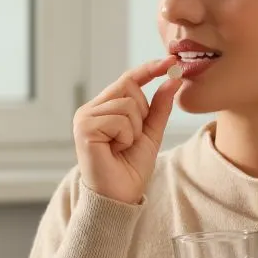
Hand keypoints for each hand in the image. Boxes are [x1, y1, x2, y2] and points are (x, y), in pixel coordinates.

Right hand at [73, 56, 180, 203]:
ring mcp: (84, 117)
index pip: (128, 79)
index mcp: (104, 108)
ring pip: (127, 104)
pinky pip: (119, 119)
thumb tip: (173, 79)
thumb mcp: (150, 133)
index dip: (149, 69)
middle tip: (130, 140)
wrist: (119, 196)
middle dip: (141, 114)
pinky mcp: (84, 128)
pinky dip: (126, 136)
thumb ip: (159, 107)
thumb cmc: (130, 168)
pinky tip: (115, 150)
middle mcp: (90, 109)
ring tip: (122, 147)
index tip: (170, 61)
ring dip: (134, 129)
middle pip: (129, 88)